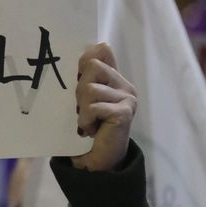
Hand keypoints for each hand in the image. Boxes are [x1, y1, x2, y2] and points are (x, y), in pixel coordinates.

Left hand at [72, 43, 136, 171]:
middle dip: (79, 88)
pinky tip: (90, 130)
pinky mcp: (124, 113)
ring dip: (81, 108)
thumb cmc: (88, 126)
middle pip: (92, 67)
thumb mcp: (82, 99)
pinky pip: (93, 107)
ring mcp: (127, 99)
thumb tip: (91, 46)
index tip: (78, 73)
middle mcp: (125, 86)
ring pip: (89, 89)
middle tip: (82, 108)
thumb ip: (84, 77)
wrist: (97, 159)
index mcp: (114, 78)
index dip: (86, 58)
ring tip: (87, 121)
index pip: (103, 51)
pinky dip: (85, 120)